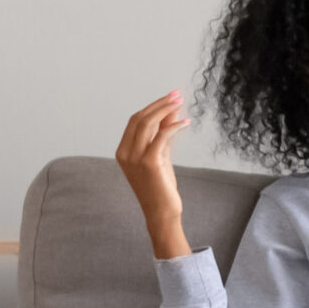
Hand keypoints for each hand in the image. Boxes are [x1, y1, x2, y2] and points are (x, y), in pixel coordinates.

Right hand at [115, 90, 193, 259]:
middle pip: (140, 118)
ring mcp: (135, 157)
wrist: (161, 213)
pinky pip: (161, 136)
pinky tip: (185, 122)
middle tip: (176, 94)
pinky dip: (173, 125)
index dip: (152, 106)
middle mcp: (125, 153)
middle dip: (159, 103)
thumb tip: (170, 112)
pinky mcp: (149, 162)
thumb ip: (163, 135)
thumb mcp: (160, 157)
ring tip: (180, 101)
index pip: (135, 120)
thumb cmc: (160, 187)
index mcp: (123, 151)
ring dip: (165, 109)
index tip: (169, 97)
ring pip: (148, 123)